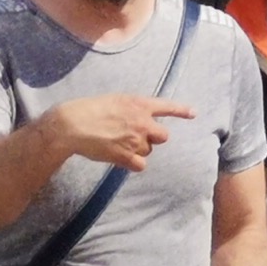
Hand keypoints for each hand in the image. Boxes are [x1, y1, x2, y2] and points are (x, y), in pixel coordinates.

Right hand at [45, 94, 194, 171]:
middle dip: (153, 138)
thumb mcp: (115, 101)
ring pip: (148, 151)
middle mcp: (142, 122)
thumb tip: (138, 119)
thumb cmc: (89, 110)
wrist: (73, 125)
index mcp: (139, 104)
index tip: (193, 113)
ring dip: (138, 151)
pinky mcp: (126, 156)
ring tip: (118, 144)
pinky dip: (132, 164)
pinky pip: (140, 165)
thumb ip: (131, 109)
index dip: (181, 111)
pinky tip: (119, 158)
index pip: (167, 107)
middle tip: (136, 137)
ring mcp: (135, 140)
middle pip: (163, 136)